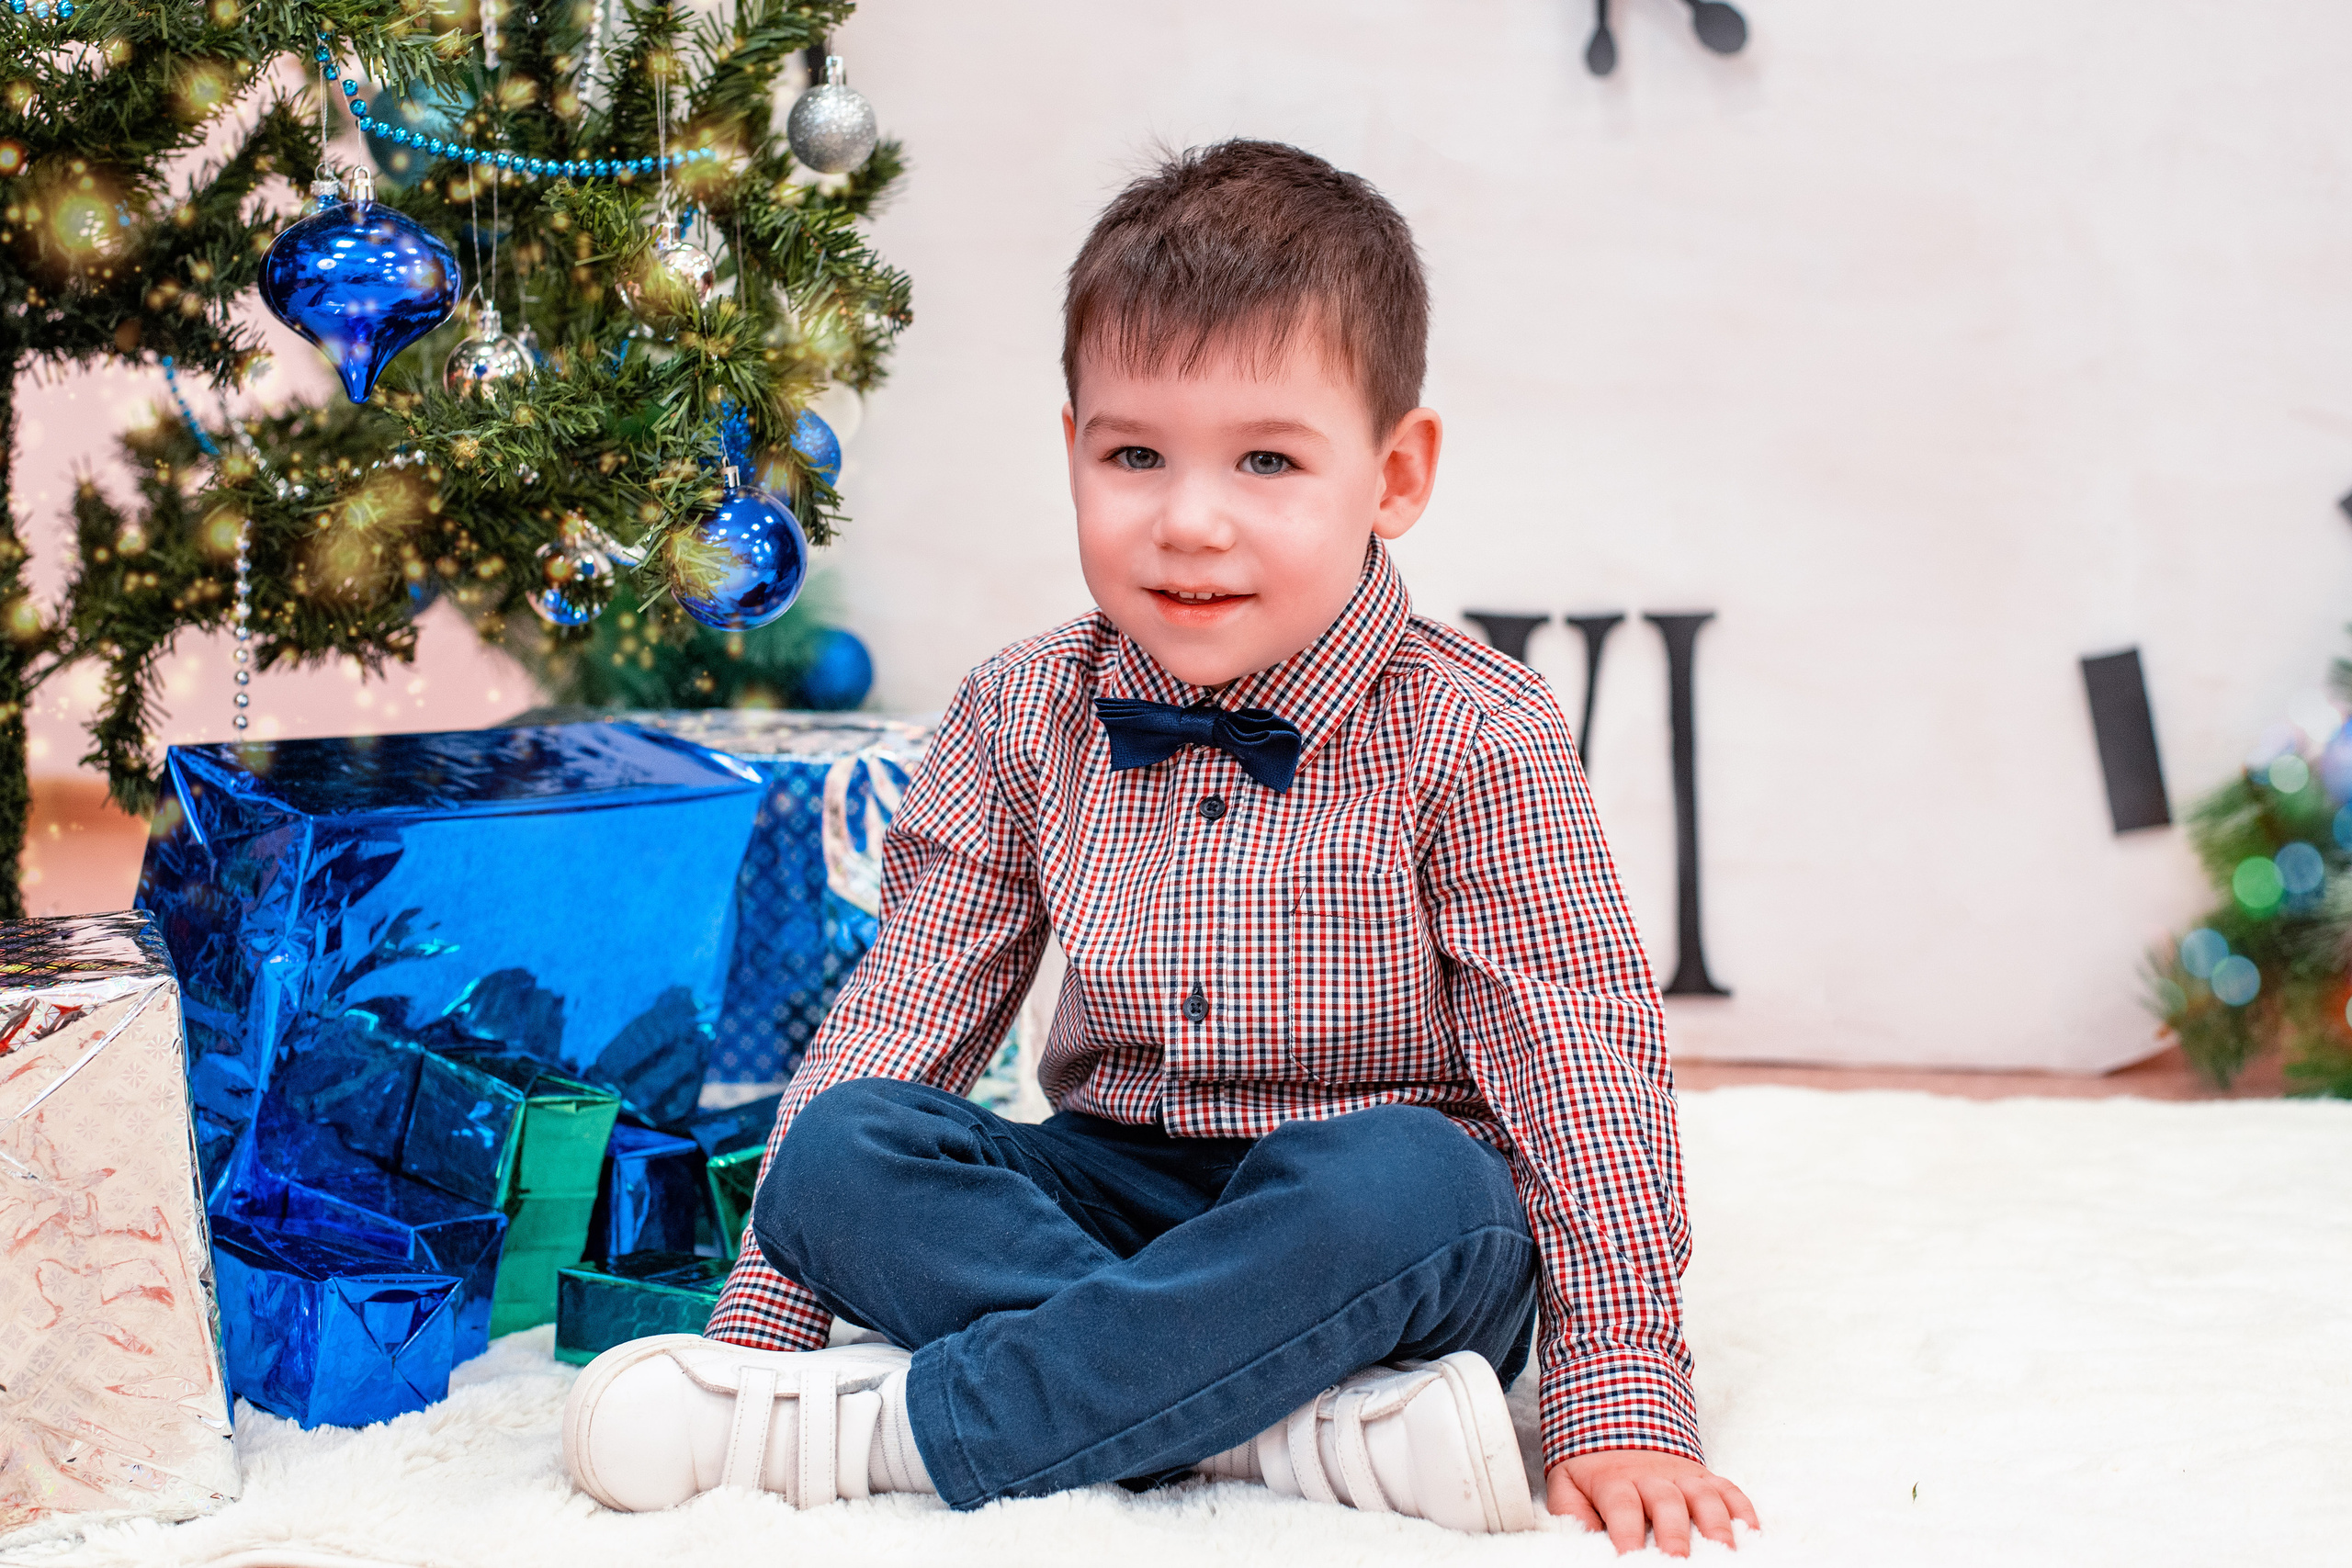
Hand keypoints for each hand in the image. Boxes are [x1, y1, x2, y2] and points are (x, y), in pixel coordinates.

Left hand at [1546, 1451, 1758, 1555]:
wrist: (1613, 1420)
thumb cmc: (1591, 1471)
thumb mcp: (1567, 1487)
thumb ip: (1573, 1516)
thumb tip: (1582, 1544)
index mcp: (1613, 1480)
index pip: (1621, 1506)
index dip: (1627, 1533)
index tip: (1629, 1557)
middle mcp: (1652, 1476)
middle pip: (1667, 1503)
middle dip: (1675, 1535)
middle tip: (1678, 1561)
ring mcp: (1683, 1475)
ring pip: (1704, 1497)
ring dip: (1716, 1527)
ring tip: (1724, 1554)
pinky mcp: (1705, 1478)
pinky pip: (1730, 1491)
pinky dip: (1744, 1512)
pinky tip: (1750, 1535)